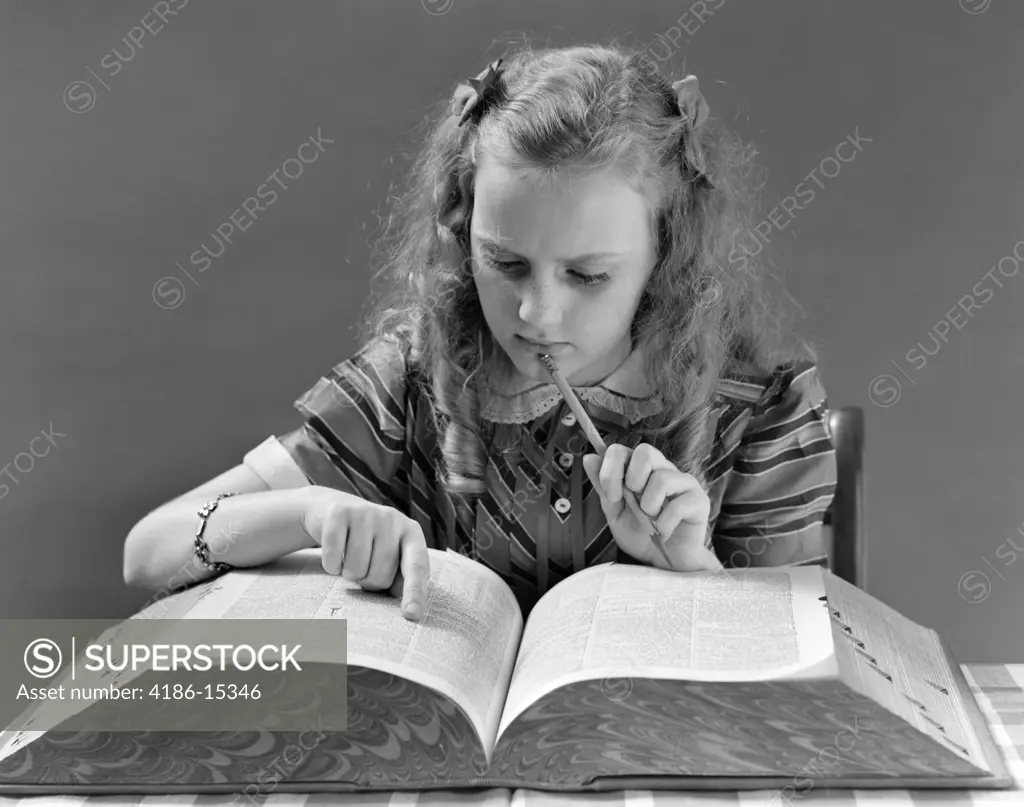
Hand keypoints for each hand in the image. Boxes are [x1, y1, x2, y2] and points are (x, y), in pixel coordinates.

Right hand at [302, 489, 430, 620]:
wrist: (334, 511)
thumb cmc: (368, 544)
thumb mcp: (390, 557)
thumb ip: (401, 579)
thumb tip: (409, 610)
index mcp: (411, 533)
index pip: (417, 567)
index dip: (415, 592)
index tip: (411, 615)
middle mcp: (392, 519)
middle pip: (380, 575)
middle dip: (368, 581)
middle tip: (364, 565)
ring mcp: (366, 513)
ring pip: (355, 568)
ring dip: (348, 573)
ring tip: (350, 557)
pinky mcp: (339, 513)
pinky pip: (333, 557)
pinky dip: (330, 564)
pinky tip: (335, 552)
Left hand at [582, 443, 721, 571]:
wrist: (665, 564)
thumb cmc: (642, 536)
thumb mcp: (615, 513)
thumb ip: (603, 487)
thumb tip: (589, 457)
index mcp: (640, 471)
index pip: (621, 450)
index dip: (611, 470)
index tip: (611, 496)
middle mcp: (663, 470)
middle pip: (645, 451)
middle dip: (632, 479)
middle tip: (634, 502)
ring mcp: (683, 483)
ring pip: (662, 478)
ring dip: (650, 506)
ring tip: (653, 520)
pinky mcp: (699, 500)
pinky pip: (679, 503)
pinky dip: (665, 523)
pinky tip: (665, 530)